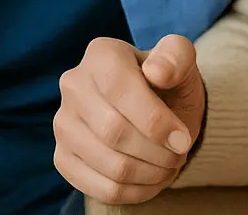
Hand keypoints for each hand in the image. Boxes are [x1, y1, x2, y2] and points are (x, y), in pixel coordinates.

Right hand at [54, 35, 205, 205]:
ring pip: (110, 164)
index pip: (121, 89)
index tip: (183, 139)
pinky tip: (150, 180)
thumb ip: (176, 56)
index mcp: (101, 54)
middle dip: (156, 151)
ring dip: (150, 174)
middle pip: (114, 131)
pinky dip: (135, 192)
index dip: (156, 121)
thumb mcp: (181, 61)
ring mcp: (64, 123)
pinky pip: (100, 188)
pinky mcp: (63, 157)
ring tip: (168, 166)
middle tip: (179, 154)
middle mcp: (73, 85)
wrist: (155, 110)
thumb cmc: (168, 83)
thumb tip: (157, 72)